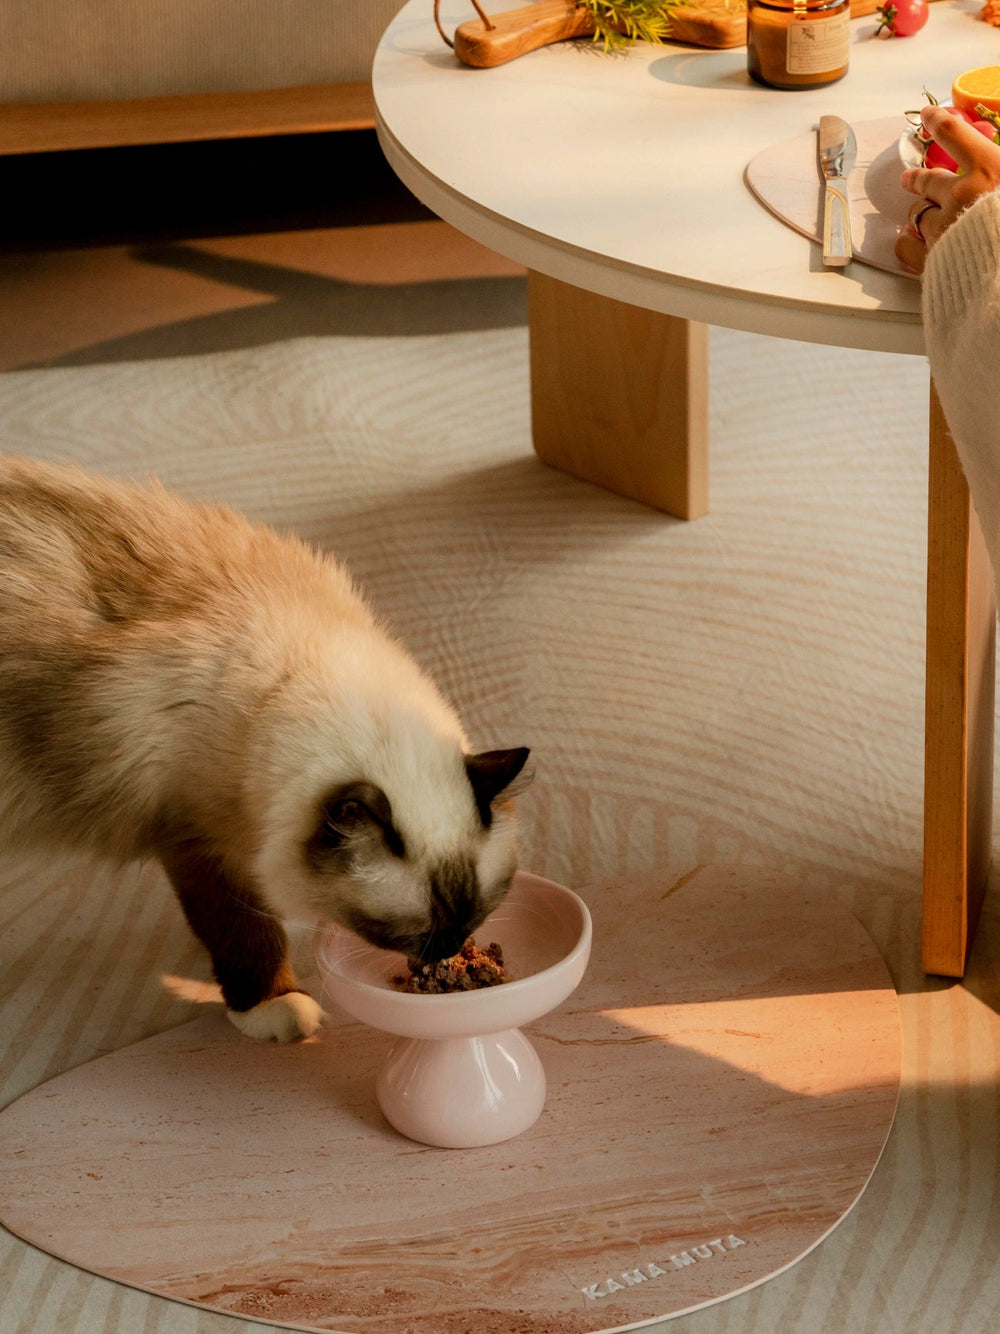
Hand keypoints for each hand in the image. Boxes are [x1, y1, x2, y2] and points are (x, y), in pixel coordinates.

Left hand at [894, 104, 999, 273]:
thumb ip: (997, 167)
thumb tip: (987, 156)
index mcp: (989, 170)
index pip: (955, 133)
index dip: (938, 122)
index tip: (927, 117)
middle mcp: (962, 194)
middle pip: (929, 180)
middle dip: (917, 179)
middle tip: (908, 179)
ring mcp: (944, 227)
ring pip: (917, 213)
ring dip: (918, 212)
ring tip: (915, 215)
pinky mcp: (933, 258)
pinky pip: (906, 245)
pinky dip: (908, 241)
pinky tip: (909, 239)